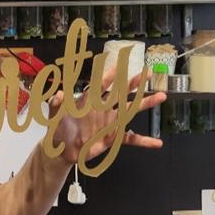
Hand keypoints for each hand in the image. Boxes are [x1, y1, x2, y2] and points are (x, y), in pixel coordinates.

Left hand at [47, 66, 165, 165]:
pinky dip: (143, 141)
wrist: (61, 149)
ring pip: (130, 111)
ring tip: (161, 96)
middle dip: (134, 84)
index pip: (100, 86)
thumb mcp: (54, 115)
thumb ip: (55, 104)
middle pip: (120, 93)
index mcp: (88, 102)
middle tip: (148, 73)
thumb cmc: (57, 129)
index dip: (109, 76)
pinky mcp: (112, 138)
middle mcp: (102, 109)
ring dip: (145, 104)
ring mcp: (109, 123)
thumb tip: (59, 93)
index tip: (119, 66)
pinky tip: (156, 142)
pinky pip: (130, 139)